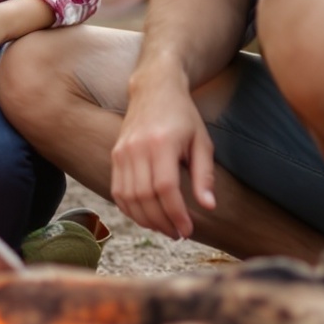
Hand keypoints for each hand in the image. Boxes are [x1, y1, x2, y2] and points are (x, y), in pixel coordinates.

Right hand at [108, 61, 216, 239]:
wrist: (154, 89)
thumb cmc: (183, 116)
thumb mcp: (202, 142)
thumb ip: (204, 175)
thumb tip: (208, 207)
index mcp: (162, 143)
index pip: (165, 187)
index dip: (176, 213)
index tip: (187, 229)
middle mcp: (137, 148)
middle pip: (144, 196)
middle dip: (162, 221)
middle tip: (178, 233)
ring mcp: (122, 152)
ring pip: (128, 197)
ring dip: (145, 219)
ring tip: (164, 228)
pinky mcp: (115, 155)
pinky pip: (118, 191)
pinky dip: (130, 209)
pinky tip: (146, 216)